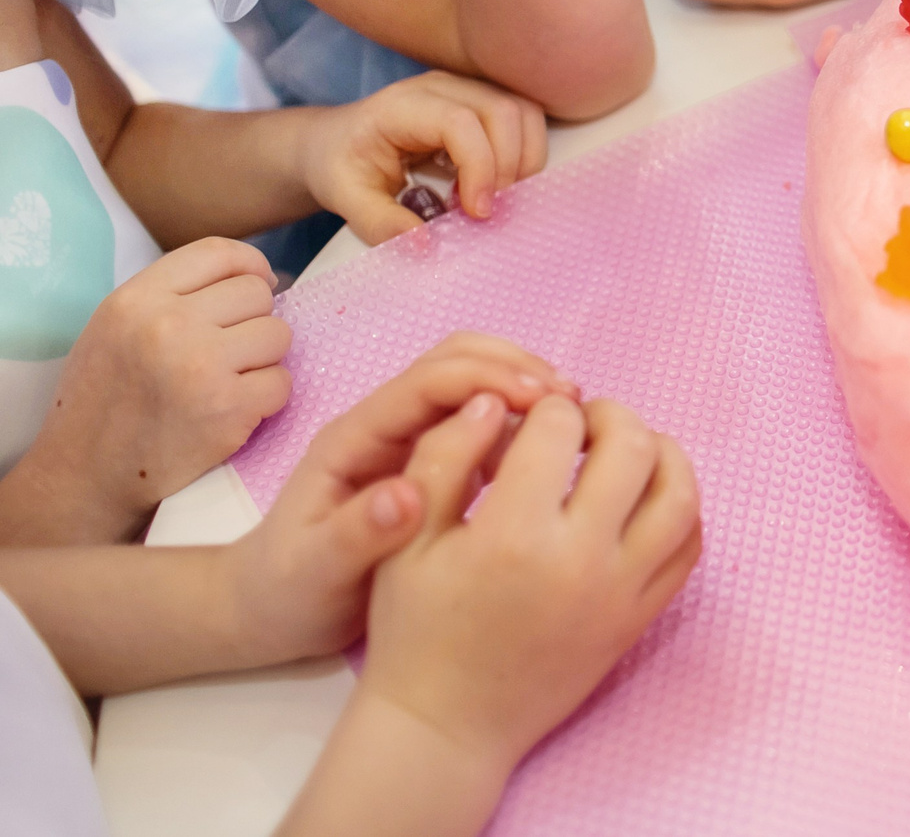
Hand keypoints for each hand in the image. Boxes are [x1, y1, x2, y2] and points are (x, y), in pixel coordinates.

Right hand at [2, 239, 289, 542]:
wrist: (85, 477)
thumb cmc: (106, 401)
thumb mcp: (118, 328)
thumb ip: (175, 296)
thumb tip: (258, 278)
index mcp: (136, 299)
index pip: (219, 252)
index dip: (249, 266)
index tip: (258, 286)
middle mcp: (167, 325)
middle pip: (256, 294)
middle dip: (253, 321)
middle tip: (228, 353)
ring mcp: (200, 366)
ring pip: (278, 335)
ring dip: (263, 360)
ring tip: (226, 382)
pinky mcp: (227, 409)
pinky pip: (282, 382)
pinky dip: (267, 399)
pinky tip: (233, 411)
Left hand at [223, 335, 578, 665]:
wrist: (268, 613)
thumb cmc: (288, 593)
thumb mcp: (315, 571)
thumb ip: (358, 533)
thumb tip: (411, 494)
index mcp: (357, 437)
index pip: (430, 380)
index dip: (490, 379)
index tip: (546, 403)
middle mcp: (387, 426)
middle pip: (457, 363)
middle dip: (515, 369)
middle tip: (572, 404)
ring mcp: (410, 442)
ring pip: (475, 388)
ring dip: (524, 392)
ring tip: (574, 424)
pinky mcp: (431, 465)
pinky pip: (482, 427)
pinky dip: (521, 427)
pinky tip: (553, 456)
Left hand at [296, 72, 549, 243]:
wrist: (333, 142)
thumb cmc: (338, 165)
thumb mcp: (343, 198)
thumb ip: (381, 222)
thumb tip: (426, 244)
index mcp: (402, 106)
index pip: (460, 122)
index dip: (480, 167)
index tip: (477, 213)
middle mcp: (441, 87)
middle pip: (504, 112)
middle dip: (509, 167)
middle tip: (488, 210)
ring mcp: (467, 90)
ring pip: (524, 112)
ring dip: (524, 160)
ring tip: (496, 196)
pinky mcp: (483, 102)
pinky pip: (524, 119)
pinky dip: (524, 154)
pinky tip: (497, 183)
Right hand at [360, 393, 699, 770]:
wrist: (445, 725)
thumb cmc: (415, 630)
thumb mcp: (407, 539)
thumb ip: (445, 458)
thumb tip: (494, 402)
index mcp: (512, 534)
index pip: (558, 428)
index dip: (545, 408)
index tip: (533, 420)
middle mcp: (579, 560)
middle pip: (634, 448)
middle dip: (610, 416)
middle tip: (583, 424)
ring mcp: (620, 593)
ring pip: (679, 494)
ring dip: (661, 454)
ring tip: (624, 451)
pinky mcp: (638, 620)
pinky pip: (688, 549)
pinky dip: (680, 509)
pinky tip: (645, 498)